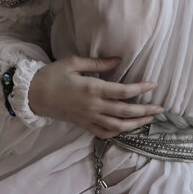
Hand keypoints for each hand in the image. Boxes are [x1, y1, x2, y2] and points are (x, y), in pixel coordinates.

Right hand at [28, 56, 163, 138]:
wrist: (32, 94)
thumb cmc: (52, 75)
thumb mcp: (74, 63)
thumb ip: (98, 63)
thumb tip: (119, 60)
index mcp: (93, 89)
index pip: (124, 92)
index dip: (141, 89)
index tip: (153, 85)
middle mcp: (93, 106)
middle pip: (126, 112)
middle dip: (145, 111)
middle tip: (160, 108)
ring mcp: (88, 118)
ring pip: (118, 126)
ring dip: (136, 124)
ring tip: (148, 120)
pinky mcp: (83, 125)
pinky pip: (103, 133)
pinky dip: (117, 133)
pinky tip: (126, 129)